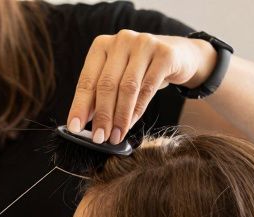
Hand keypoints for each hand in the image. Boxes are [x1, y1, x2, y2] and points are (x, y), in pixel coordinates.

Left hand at [67, 32, 216, 144]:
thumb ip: (99, 95)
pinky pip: (148, 87)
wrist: (178, 56)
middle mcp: (121, 40)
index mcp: (101, 45)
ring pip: (127, 87)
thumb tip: (83, 123)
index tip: (74, 128)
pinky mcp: (164, 53)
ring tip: (115, 136)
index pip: (87, 80)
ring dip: (120, 116)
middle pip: (107, 85)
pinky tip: (130, 124)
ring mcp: (144, 44)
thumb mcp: (117, 78)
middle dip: (102, 116)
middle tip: (99, 138)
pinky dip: (137, 110)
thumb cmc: (140, 71)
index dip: (80, 106)